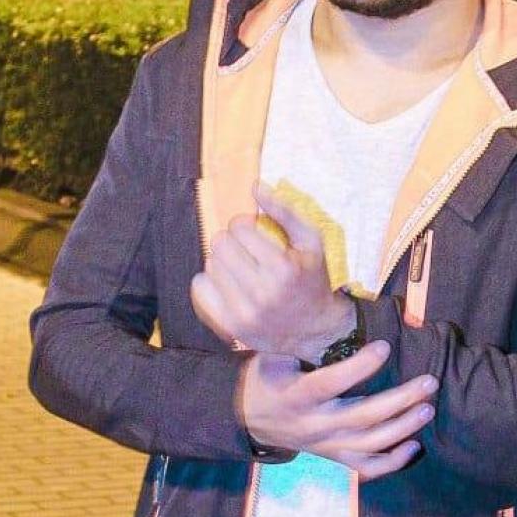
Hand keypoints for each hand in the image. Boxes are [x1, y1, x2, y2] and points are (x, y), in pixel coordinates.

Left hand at [190, 182, 352, 363]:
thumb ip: (284, 211)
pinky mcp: (231, 326)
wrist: (315, 330)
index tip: (254, 232)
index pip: (239, 228)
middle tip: (245, 249)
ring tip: (241, 268)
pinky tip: (229, 282)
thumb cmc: (312, 280)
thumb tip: (255, 185)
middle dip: (231, 240)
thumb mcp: (311, 241)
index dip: (245, 224)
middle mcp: (262, 292)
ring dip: (223, 260)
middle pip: (220, 245)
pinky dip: (211, 280)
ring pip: (210, 264)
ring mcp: (244, 312)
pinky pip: (200, 288)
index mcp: (284, 268)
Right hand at [239, 342, 437, 480]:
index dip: (361, 366)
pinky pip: (366, 468)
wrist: (246, 416)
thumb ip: (302, 343)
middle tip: (429, 382)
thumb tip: (337, 318)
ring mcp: (325, 446)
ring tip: (428, 408)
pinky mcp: (332, 458)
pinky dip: (393, 461)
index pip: (333, 382)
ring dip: (403, 427)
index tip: (385, 346)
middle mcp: (314, 425)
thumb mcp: (275, 355)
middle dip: (400, 399)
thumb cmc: (266, 376)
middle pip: (363, 416)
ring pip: (370, 443)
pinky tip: (414, 445)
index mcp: (298, 395)